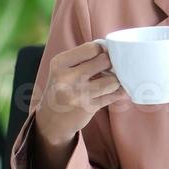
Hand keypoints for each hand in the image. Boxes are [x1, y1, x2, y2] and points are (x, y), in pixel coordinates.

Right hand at [31, 41, 127, 156]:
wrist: (50, 120)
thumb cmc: (62, 87)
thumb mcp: (63, 69)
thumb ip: (83, 57)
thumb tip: (112, 48)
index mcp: (59, 63)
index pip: (91, 48)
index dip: (102, 50)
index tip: (103, 55)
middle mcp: (67, 78)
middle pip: (104, 61)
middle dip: (110, 64)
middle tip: (109, 68)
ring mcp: (78, 94)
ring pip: (112, 80)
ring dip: (115, 80)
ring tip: (110, 81)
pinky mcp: (88, 108)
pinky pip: (114, 95)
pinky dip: (118, 92)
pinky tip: (114, 91)